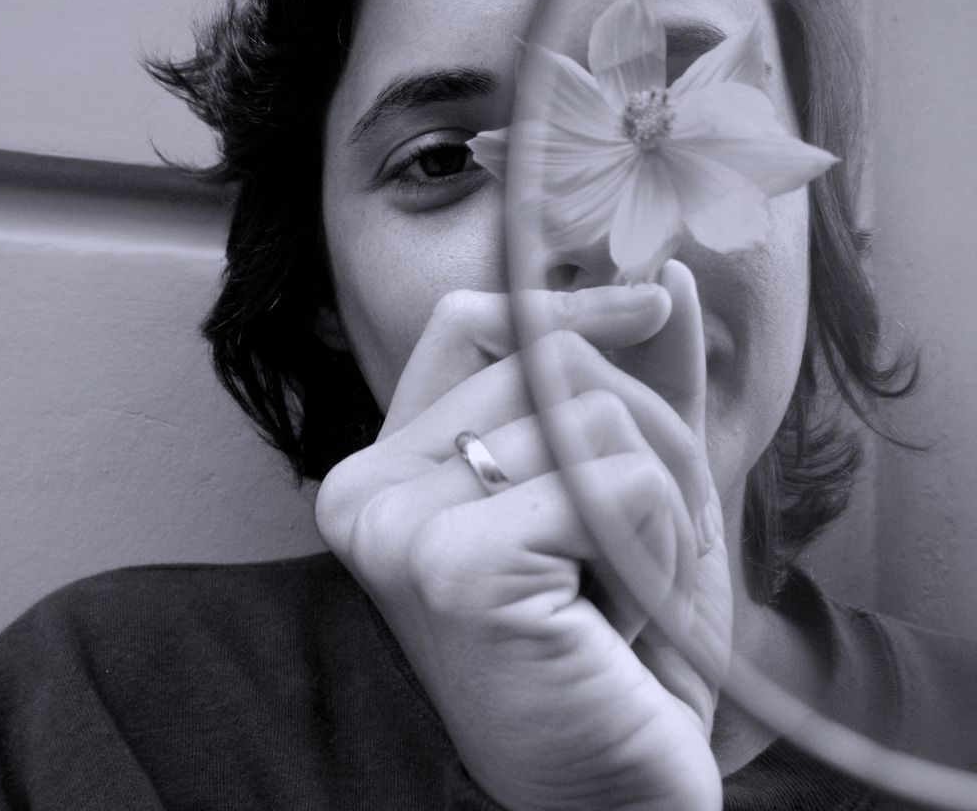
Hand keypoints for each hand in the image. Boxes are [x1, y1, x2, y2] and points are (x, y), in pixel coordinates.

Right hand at [315, 261, 730, 810]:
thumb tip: (673, 278)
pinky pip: (617, 483)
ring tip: (616, 599)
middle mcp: (364, 487)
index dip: (565, 306)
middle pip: (550, 360)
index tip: (652, 308)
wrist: (607, 793)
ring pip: (592, 413)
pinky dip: (657, 555)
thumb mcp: (631, 498)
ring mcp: (395, 524)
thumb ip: (640, 390)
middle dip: (648, 445)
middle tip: (635, 559)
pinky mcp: (450, 563)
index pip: (469, 323)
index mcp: (389, 467)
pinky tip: (614, 629)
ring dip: (654, 513)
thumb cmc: (615, 651)